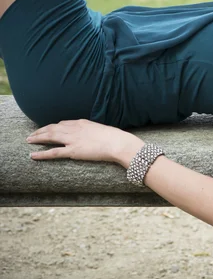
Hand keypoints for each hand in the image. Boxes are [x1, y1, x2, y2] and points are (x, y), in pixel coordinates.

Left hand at [26, 119, 141, 163]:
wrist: (118, 142)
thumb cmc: (115, 137)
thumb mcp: (102, 129)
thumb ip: (94, 131)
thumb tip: (93, 134)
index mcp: (82, 123)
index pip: (63, 123)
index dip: (53, 126)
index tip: (48, 128)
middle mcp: (74, 129)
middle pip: (53, 128)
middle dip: (41, 130)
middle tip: (32, 134)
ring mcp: (72, 139)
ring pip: (50, 137)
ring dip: (37, 138)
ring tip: (29, 140)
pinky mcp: (73, 151)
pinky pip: (54, 152)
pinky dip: (42, 153)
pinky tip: (33, 155)